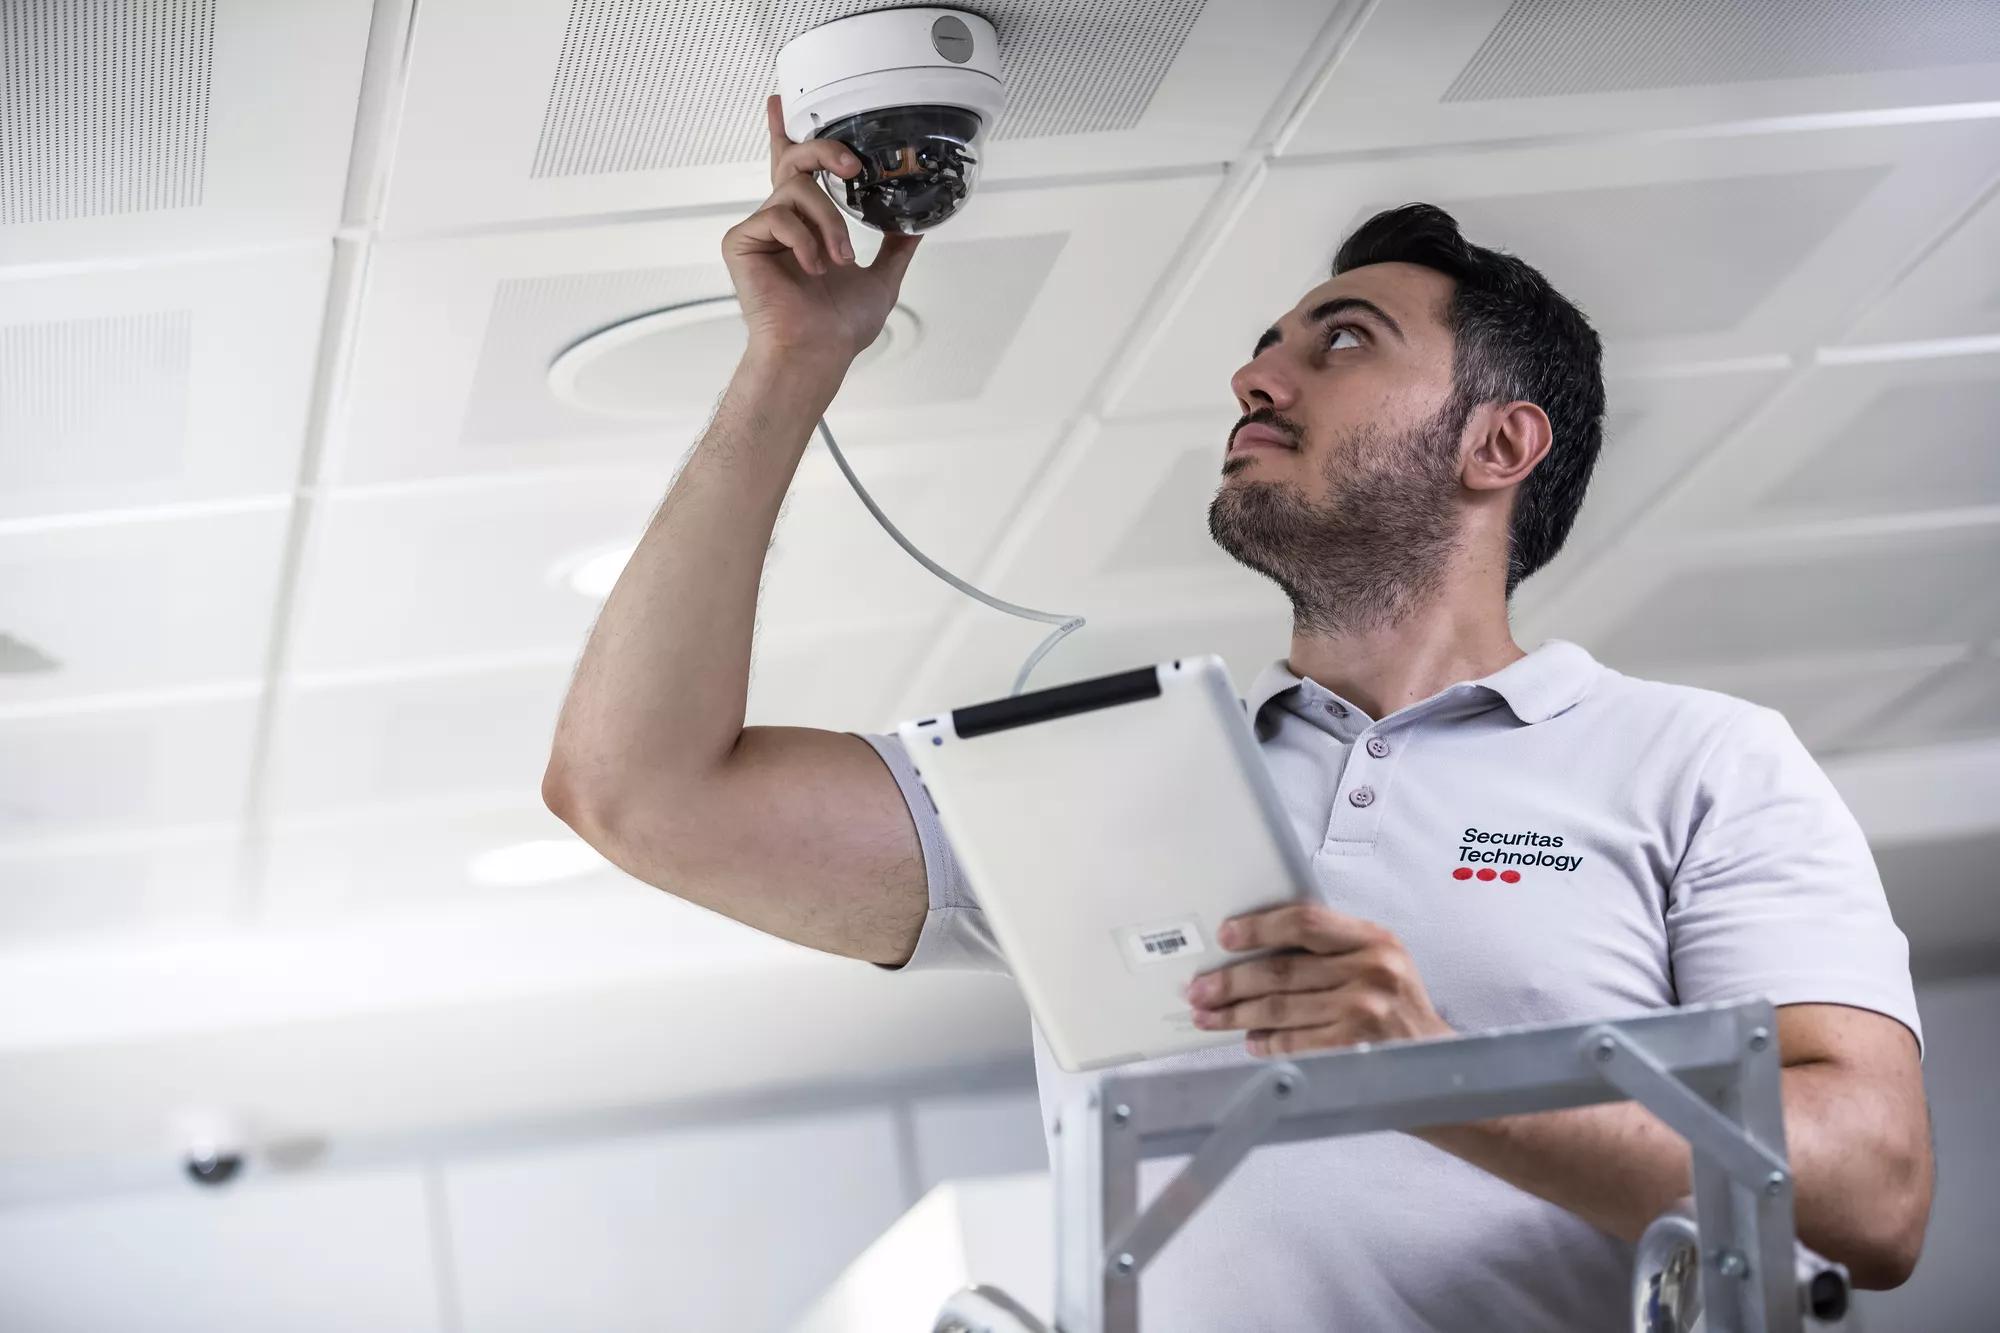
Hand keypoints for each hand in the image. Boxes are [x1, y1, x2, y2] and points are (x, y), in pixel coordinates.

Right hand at [721, 94, 923, 366]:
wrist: (816, 352)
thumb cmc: (837, 328)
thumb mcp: (881, 280)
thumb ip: (894, 248)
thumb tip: (915, 226)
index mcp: (805, 225)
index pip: (796, 169)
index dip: (786, 133)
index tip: (781, 103)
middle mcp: (780, 221)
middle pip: (795, 158)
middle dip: (825, 150)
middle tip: (853, 166)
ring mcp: (759, 230)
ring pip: (797, 189)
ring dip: (829, 222)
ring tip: (839, 259)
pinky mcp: (740, 241)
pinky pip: (777, 216)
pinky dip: (804, 240)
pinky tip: (812, 268)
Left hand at [1184, 903, 1453, 1057]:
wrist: (1437, 1065)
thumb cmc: (1399, 1010)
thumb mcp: (1381, 964)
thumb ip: (1333, 950)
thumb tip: (1258, 950)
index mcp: (1375, 941)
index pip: (1305, 920)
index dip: (1259, 927)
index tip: (1227, 935)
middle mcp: (1372, 971)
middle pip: (1281, 970)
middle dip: (1230, 980)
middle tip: (1200, 988)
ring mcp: (1363, 1011)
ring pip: (1279, 1008)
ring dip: (1235, 1014)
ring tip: (1209, 1016)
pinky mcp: (1352, 1048)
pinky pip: (1291, 1041)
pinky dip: (1264, 1041)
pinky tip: (1249, 1040)